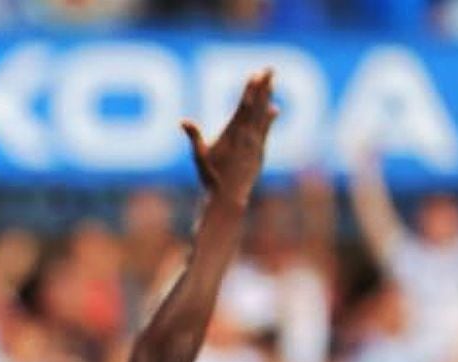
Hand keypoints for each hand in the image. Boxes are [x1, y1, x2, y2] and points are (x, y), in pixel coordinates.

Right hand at [182, 69, 276, 208]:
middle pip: (257, 105)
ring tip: (272, 83)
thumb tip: (183, 121)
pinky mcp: (259, 151)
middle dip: (264, 86)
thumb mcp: (200, 156)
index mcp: (233, 134)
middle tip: (270, 69)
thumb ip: (194, 136)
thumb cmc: (211, 177)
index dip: (251, 89)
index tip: (256, 74)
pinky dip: (269, 118)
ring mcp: (255, 143)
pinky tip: (274, 109)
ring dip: (267, 97)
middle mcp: (247, 135)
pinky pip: (265, 129)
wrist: (229, 196)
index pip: (244, 106)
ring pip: (263, 115)